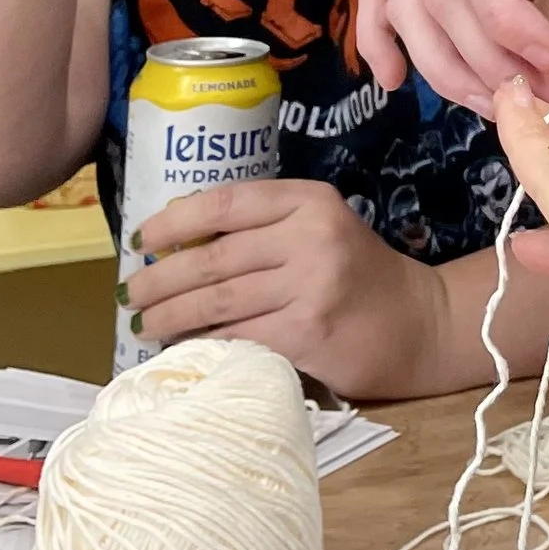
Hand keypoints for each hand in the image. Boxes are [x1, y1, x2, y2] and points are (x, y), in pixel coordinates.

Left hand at [127, 177, 450, 400]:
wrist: (417, 323)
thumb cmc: (356, 277)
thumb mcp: (319, 230)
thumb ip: (264, 230)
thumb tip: (178, 244)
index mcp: (310, 201)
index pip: (225, 202)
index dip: (173, 221)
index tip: (141, 241)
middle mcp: (312, 235)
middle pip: (213, 257)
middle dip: (160, 279)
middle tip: (130, 293)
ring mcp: (312, 285)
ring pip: (217, 301)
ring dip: (169, 316)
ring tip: (144, 323)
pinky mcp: (308, 332)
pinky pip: (237, 337)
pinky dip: (202, 344)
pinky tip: (182, 349)